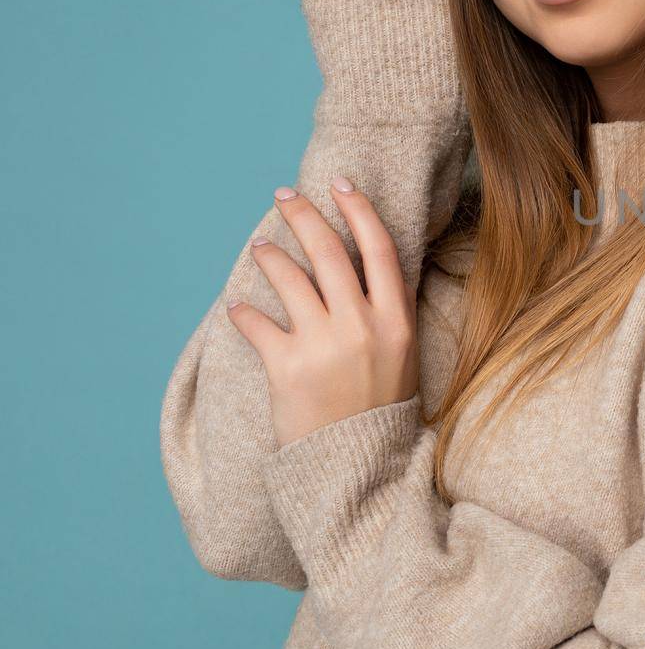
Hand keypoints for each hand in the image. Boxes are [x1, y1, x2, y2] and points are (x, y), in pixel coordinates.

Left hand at [228, 178, 420, 448]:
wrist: (359, 465)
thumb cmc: (382, 409)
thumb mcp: (403, 356)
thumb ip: (387, 312)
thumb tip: (363, 267)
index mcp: (397, 320)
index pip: (378, 249)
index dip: (358, 210)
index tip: (340, 183)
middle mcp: (362, 326)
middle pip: (329, 252)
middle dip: (304, 216)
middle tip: (284, 196)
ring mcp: (324, 345)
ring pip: (290, 279)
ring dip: (270, 256)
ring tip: (259, 248)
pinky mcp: (288, 368)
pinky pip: (258, 326)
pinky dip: (244, 314)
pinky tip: (237, 309)